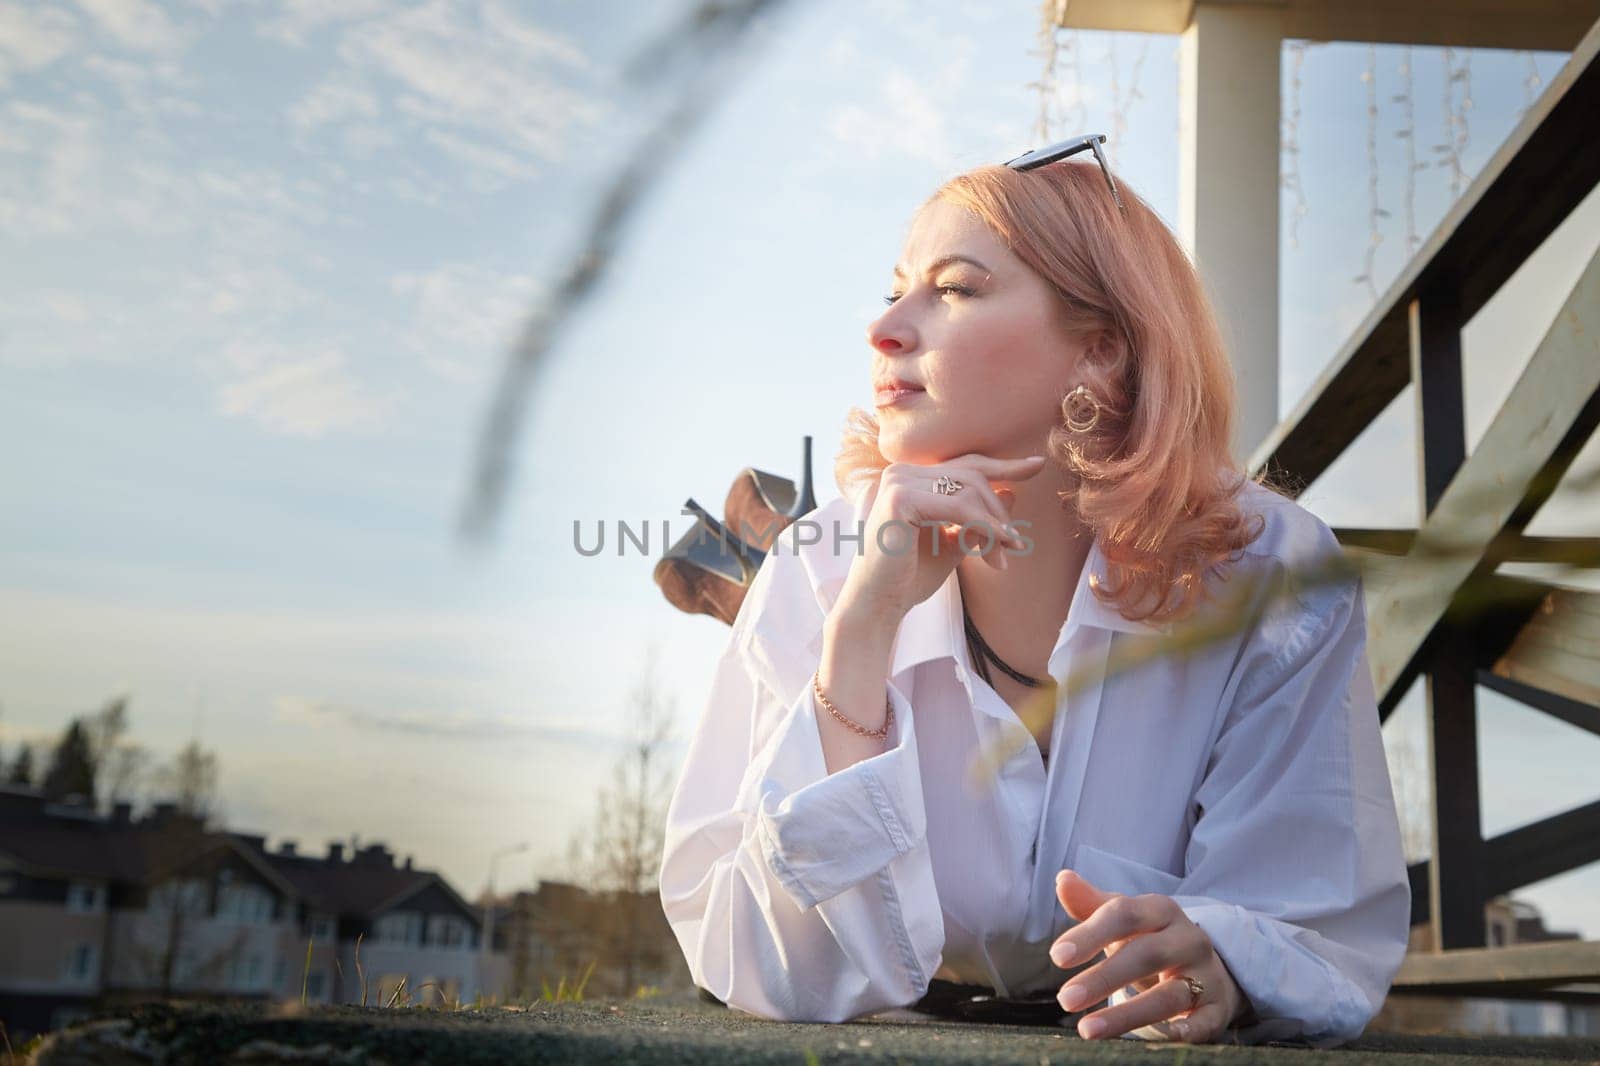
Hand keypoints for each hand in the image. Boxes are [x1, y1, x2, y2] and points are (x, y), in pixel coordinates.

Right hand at [835, 453, 1044, 625]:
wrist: (876, 606)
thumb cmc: (910, 578)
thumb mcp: (954, 543)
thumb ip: (977, 518)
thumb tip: (1012, 491)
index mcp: (910, 478)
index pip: (965, 465)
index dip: (1003, 466)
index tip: (1037, 465)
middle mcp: (901, 472)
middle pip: (973, 475)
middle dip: (1000, 512)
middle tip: (1014, 545)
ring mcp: (899, 482)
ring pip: (970, 490)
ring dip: (995, 525)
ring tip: (1003, 556)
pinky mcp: (900, 499)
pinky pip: (960, 508)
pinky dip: (986, 527)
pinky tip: (1001, 544)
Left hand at [1049, 868, 1248, 1042]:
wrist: (1206, 967)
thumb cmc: (1151, 939)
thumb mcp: (1126, 919)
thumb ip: (1092, 904)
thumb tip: (1063, 880)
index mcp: (1161, 911)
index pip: (1125, 914)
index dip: (1091, 934)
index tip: (1057, 956)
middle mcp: (1187, 939)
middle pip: (1146, 954)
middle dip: (1103, 977)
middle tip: (1065, 999)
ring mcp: (1206, 975)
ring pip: (1170, 995)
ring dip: (1128, 1014)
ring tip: (1088, 1029)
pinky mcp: (1217, 1009)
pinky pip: (1204, 1022)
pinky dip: (1185, 1031)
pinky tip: (1162, 1038)